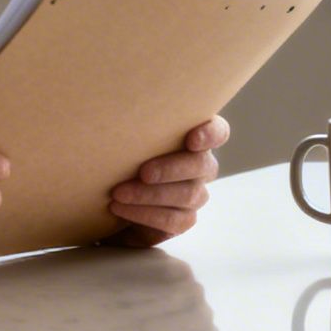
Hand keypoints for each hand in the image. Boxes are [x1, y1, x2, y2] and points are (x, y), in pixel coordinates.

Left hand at [103, 116, 228, 247]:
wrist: (113, 194)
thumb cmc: (124, 155)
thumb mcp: (129, 138)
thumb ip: (135, 126)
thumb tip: (113, 109)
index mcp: (195, 138)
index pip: (218, 132)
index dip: (210, 134)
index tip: (192, 140)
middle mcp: (201, 165)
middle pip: (201, 165)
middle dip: (171, 169)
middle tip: (143, 172)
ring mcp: (196, 193)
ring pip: (188, 194)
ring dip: (150, 195)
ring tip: (119, 194)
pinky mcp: (184, 219)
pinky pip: (174, 221)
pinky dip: (145, 214)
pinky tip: (121, 209)